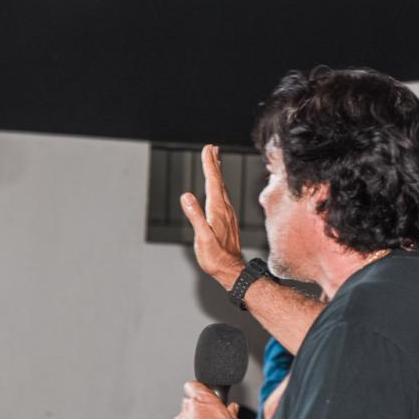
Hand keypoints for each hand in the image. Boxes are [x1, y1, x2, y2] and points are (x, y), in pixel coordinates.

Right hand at [180, 144, 245, 287]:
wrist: (231, 271)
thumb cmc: (215, 257)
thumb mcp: (202, 237)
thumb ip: (195, 216)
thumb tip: (186, 196)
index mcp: (217, 210)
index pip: (213, 182)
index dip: (209, 165)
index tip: (207, 149)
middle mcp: (225, 209)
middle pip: (219, 181)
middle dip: (214, 163)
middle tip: (212, 148)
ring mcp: (228, 214)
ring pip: (222, 188)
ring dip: (218, 173)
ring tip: (216, 161)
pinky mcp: (228, 221)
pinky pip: (224, 197)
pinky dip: (220, 186)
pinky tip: (219, 188)